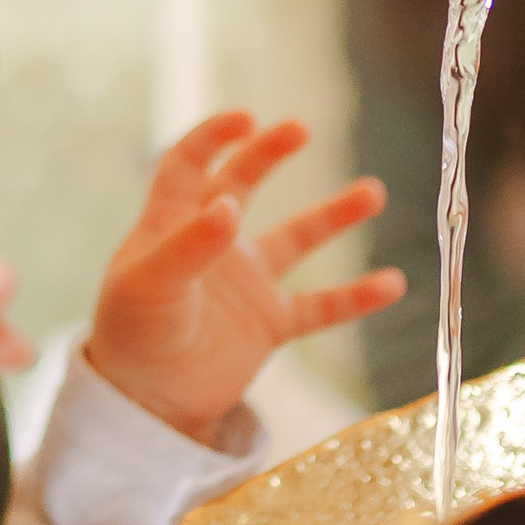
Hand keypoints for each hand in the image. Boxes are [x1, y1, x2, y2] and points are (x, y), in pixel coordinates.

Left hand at [88, 113, 405, 440]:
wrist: (148, 406)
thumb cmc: (132, 339)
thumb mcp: (150, 287)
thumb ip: (190, 245)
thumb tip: (228, 201)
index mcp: (169, 228)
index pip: (187, 167)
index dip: (212, 138)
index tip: (245, 118)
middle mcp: (211, 248)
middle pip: (241, 184)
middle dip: (268, 153)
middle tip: (301, 129)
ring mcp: (243, 285)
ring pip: (295, 240)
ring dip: (332, 216)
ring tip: (373, 191)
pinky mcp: (268, 325)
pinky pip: (320, 307)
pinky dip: (356, 297)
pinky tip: (392, 283)